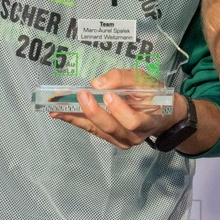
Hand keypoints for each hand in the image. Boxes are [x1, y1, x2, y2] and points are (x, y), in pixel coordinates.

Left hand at [49, 69, 182, 149]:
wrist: (161, 113)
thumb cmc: (153, 94)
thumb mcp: (144, 80)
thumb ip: (123, 79)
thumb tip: (98, 83)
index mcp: (149, 120)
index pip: (133, 121)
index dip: (120, 110)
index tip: (109, 95)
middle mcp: (135, 136)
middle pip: (112, 128)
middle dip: (94, 112)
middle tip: (81, 95)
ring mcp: (122, 140)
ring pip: (98, 130)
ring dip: (77, 118)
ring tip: (58, 108)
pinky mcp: (111, 139)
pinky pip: (93, 130)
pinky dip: (76, 120)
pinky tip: (60, 113)